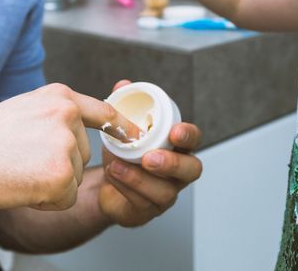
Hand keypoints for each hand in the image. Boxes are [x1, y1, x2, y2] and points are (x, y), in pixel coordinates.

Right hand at [0, 83, 141, 211]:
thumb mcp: (23, 110)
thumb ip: (54, 117)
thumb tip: (79, 133)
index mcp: (58, 96)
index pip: (103, 110)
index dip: (121, 127)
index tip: (135, 136)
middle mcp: (67, 115)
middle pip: (85, 154)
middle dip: (60, 166)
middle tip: (21, 161)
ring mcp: (66, 144)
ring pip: (75, 178)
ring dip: (52, 184)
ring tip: (18, 171)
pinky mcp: (61, 175)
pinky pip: (66, 199)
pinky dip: (45, 202)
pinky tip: (20, 186)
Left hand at [97, 80, 203, 227]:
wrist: (104, 183)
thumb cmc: (123, 153)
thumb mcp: (121, 128)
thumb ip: (124, 106)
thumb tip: (123, 85)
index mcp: (177, 147)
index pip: (193, 140)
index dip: (188, 135)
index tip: (175, 131)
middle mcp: (178, 172)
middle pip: (191, 170)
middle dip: (172, 164)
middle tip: (150, 158)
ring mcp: (166, 194)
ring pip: (164, 191)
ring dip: (139, 178)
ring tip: (117, 165)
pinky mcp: (148, 211)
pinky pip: (142, 203)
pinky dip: (126, 187)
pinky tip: (113, 174)